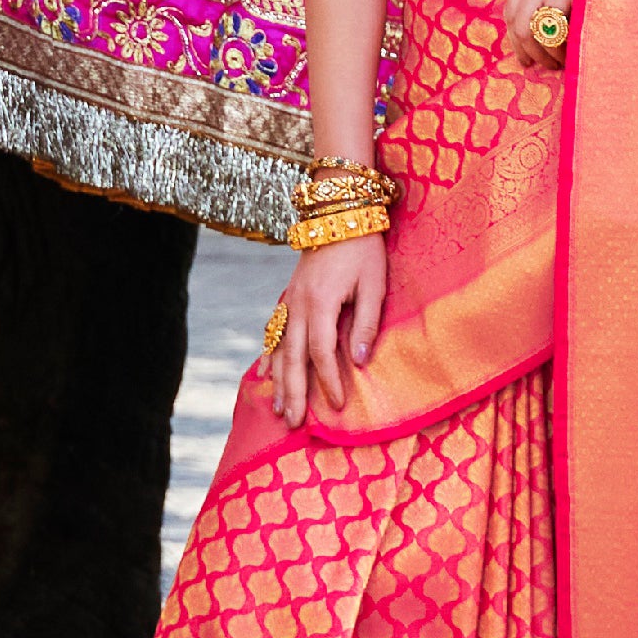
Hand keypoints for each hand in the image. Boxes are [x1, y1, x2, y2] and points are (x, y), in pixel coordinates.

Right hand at [262, 230, 386, 427]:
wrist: (338, 213)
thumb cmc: (363, 249)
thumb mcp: (373, 284)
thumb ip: (365, 324)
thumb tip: (360, 362)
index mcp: (320, 302)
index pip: (321, 352)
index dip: (329, 380)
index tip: (338, 405)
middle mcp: (298, 305)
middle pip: (292, 357)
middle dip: (294, 392)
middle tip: (294, 423)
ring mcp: (289, 300)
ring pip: (279, 348)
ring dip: (279, 381)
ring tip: (279, 408)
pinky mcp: (289, 296)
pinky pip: (274, 331)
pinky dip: (269, 355)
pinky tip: (265, 374)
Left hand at [501, 0, 576, 74]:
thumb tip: (540, 31)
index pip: (510, 10)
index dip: (516, 40)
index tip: (525, 59)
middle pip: (518, 24)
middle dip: (529, 52)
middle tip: (545, 66)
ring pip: (534, 29)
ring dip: (546, 53)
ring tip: (560, 62)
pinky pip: (557, 27)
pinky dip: (562, 46)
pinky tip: (572, 50)